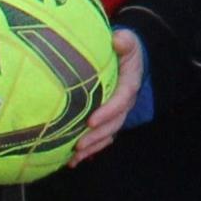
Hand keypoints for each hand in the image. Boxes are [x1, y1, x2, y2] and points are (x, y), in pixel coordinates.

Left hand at [72, 31, 148, 164]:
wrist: (128, 60)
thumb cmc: (124, 50)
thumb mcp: (128, 42)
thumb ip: (125, 41)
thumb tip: (117, 39)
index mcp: (129, 85)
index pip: (121, 100)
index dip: (108, 112)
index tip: (91, 121)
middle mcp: (124, 103)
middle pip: (113, 123)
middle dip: (97, 136)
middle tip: (78, 144)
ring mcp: (116, 114)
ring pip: (107, 134)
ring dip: (92, 147)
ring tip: (74, 157)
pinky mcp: (107, 120)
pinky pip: (101, 138)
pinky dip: (89, 150)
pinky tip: (71, 161)